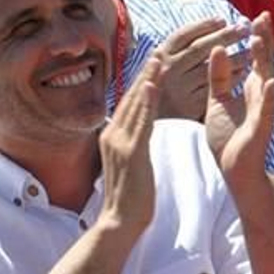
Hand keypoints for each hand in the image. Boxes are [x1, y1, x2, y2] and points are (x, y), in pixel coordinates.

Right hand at [98, 56, 161, 239]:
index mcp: (113, 137)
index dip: (140, 82)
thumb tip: (141, 136)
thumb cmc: (131, 198)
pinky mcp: (130, 152)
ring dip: (148, 80)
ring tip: (160, 58)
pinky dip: (145, 102)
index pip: (129, 103)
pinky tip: (152, 85)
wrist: (120, 222)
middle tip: (159, 51)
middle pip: (131, 97)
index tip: (153, 63)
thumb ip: (134, 146)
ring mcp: (119, 143)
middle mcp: (112, 135)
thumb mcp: (132, 165)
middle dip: (145, 73)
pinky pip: (140, 123)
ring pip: (135, 105)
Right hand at [153, 18, 250, 120]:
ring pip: (210, 68)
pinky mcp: (190, 105)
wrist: (150, 120)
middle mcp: (169, 70)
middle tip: (244, 28)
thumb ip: (177, 51)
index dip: (204, 26)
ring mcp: (179, 88)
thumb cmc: (161, 90)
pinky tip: (243, 72)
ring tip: (251, 50)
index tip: (223, 19)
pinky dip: (230, 78)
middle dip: (224, 36)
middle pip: (200, 48)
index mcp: (160, 56)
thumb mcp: (160, 66)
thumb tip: (202, 29)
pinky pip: (215, 88)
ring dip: (233, 57)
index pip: (183, 35)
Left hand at [205, 14, 273, 186]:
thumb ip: (219, 76)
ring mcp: (263, 110)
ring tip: (260, 39)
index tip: (254, 15)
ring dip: (263, 60)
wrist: (233, 169)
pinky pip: (266, 110)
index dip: (256, 36)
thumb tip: (218, 48)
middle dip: (264, 39)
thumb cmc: (229, 137)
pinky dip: (267, 97)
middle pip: (263, 62)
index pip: (255, 57)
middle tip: (262, 15)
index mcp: (250, 88)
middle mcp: (261, 95)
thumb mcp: (218, 100)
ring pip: (266, 80)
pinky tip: (268, 82)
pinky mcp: (261, 127)